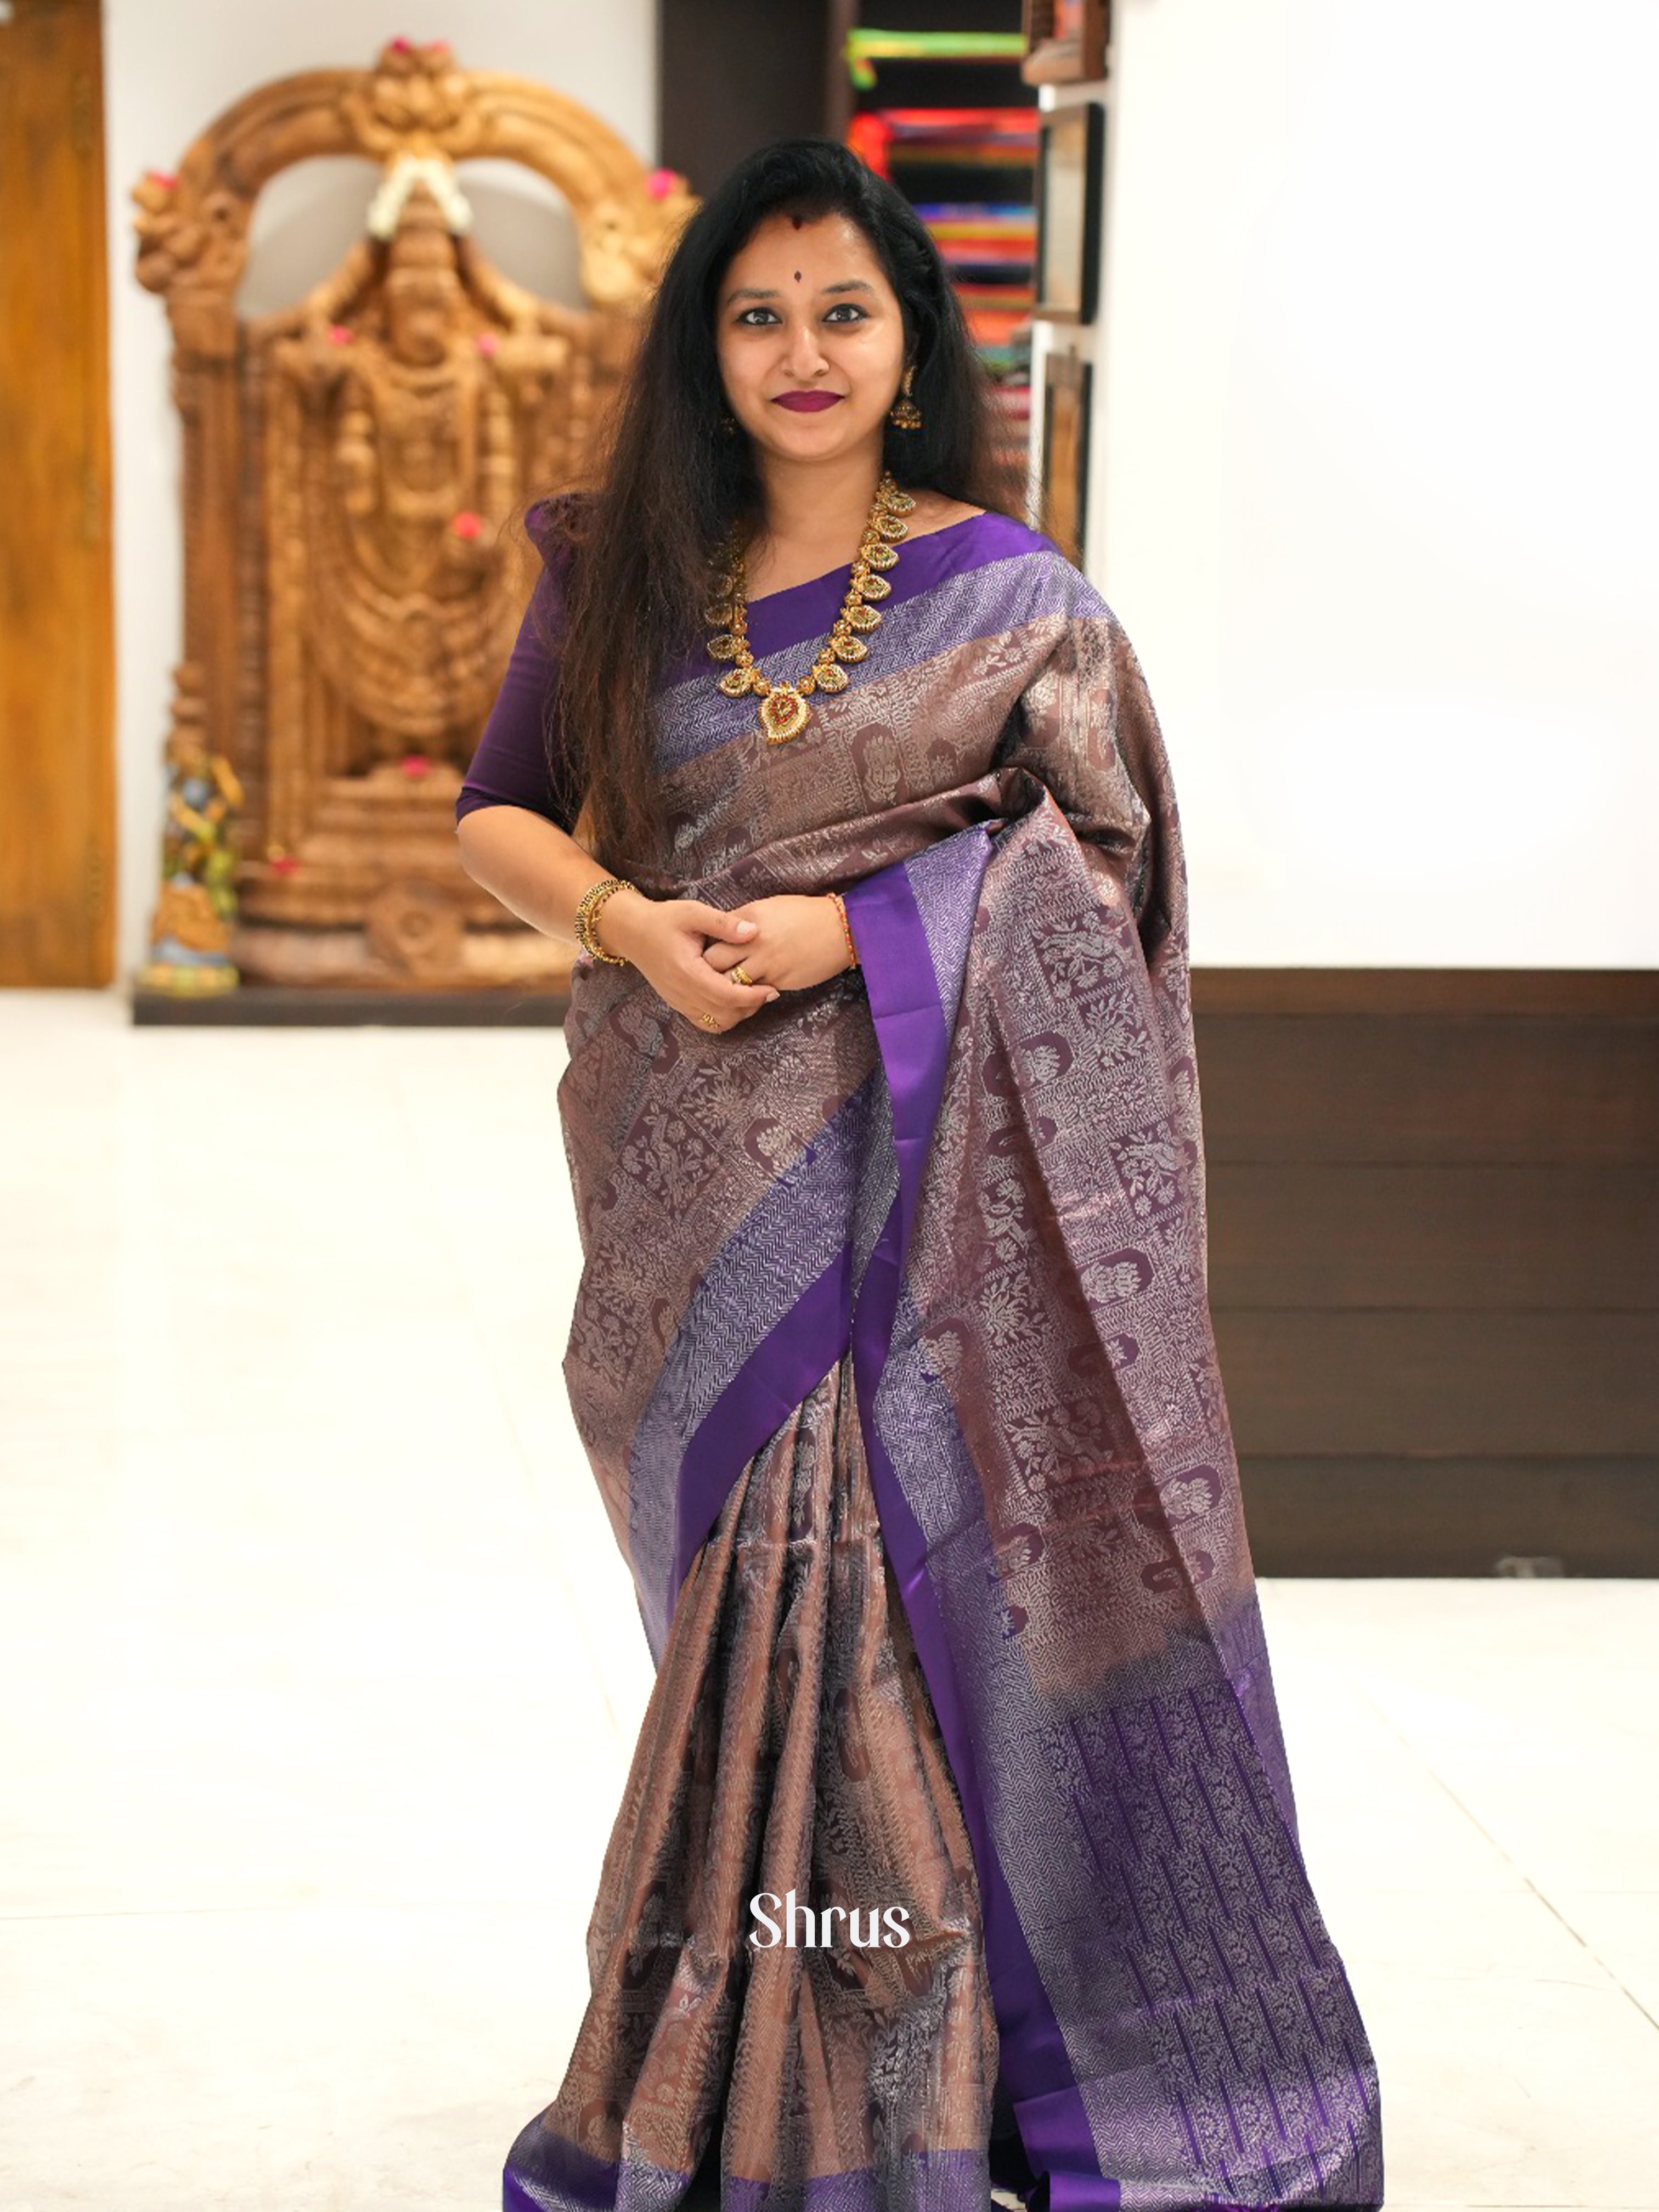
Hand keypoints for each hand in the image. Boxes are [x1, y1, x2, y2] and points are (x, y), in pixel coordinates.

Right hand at [597, 887, 778, 1033]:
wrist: (633, 932)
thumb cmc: (664, 919)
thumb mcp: (693, 912)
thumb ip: (723, 923)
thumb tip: (754, 931)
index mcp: (687, 971)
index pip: (725, 995)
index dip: (752, 997)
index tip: (772, 989)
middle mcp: (682, 992)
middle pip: (724, 1014)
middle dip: (750, 1006)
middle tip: (768, 991)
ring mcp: (678, 1001)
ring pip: (716, 1023)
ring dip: (738, 1014)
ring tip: (753, 996)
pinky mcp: (678, 1004)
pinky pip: (705, 1022)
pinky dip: (723, 1017)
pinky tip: (733, 1000)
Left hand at [700, 894, 853, 992]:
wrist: (841, 929)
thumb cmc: (806, 915)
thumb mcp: (770, 907)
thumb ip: (744, 920)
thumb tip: (724, 933)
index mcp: (748, 918)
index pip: (712, 934)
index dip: (705, 945)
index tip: (704, 952)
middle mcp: (753, 940)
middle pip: (713, 961)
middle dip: (707, 970)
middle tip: (706, 975)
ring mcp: (766, 962)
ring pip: (729, 983)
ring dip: (725, 988)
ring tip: (723, 990)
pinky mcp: (779, 980)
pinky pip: (752, 993)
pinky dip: (746, 995)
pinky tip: (746, 994)